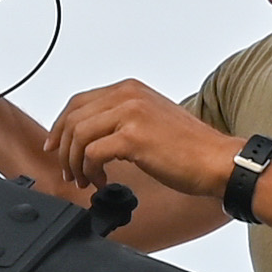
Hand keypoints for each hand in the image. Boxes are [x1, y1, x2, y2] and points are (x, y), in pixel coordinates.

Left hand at [48, 79, 238, 199]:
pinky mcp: (133, 137)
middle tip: (68, 171)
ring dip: (74, 163)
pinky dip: (89, 171)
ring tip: (84, 179)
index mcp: (130, 90)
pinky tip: (100, 182)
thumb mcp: (151, 121)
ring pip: (78, 135)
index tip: (54, 147)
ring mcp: (130, 114)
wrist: (217, 161)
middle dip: (63, 148)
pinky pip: (92, 153)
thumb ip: (122, 121)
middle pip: (73, 118)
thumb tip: (93, 139)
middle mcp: (128, 96)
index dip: (60, 126)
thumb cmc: (190, 148)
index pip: (79, 102)